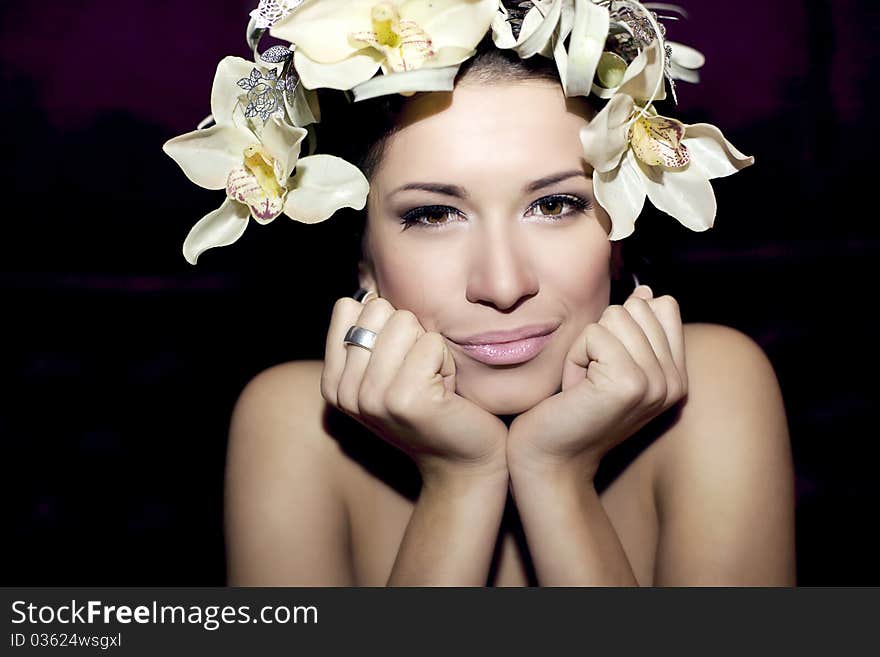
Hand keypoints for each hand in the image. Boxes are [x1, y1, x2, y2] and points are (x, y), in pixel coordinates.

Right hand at [321, 295, 508, 482]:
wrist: (463, 460)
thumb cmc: (432, 405)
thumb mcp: (387, 371)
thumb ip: (369, 335)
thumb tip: (366, 291)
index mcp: (333, 382)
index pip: (349, 307)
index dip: (385, 323)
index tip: (398, 361)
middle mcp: (344, 391)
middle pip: (378, 309)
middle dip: (410, 333)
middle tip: (419, 373)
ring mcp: (371, 397)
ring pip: (406, 322)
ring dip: (430, 348)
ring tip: (432, 381)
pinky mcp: (405, 399)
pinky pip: (432, 342)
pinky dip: (447, 361)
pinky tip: (445, 391)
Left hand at [507, 285, 688, 481]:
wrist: (550, 459)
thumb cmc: (571, 410)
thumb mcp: (611, 366)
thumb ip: (635, 331)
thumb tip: (646, 292)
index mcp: (677, 376)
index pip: (663, 306)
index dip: (622, 325)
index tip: (607, 365)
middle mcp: (675, 381)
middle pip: (636, 307)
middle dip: (600, 336)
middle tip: (591, 378)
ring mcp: (656, 383)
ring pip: (615, 317)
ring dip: (586, 347)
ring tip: (584, 385)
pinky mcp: (630, 383)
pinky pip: (594, 334)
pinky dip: (574, 357)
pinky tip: (575, 390)